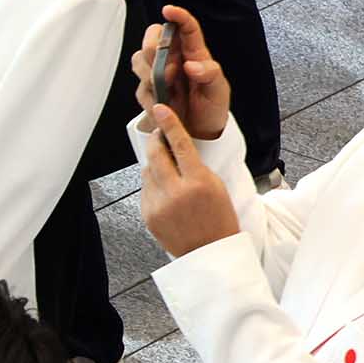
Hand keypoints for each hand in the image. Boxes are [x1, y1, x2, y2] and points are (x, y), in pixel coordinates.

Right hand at [128, 5, 231, 140]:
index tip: (168, 10)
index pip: (185, 28)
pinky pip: (139, 88)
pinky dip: (149, 97)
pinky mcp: (149, 91)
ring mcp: (159, 75)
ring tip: (167, 90)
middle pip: (153, 38)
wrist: (200, 132)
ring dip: (148, 74)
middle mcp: (174, 59)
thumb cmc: (212, 107)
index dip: (177, 16)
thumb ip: (210, 74)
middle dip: (152, 48)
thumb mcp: (219, 90)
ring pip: (139, 60)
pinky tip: (163, 104)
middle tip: (166, 69)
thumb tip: (192, 65)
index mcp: (194, 53)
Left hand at [139, 103, 240, 257]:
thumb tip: (174, 150)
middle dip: (155, 141)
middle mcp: (175, 192)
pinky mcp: (148, 215)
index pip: (180, 144)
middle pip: (155, 155)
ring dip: (155, 166)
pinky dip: (153, 186)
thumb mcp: (217, 187)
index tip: (161, 109)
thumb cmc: (218, 219)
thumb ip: (195, 167)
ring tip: (170, 175)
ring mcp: (159, 205)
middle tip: (158, 136)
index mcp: (198, 182)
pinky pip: (145, 190)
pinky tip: (166, 194)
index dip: (170, 124)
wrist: (209, 252)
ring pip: (147, 172)